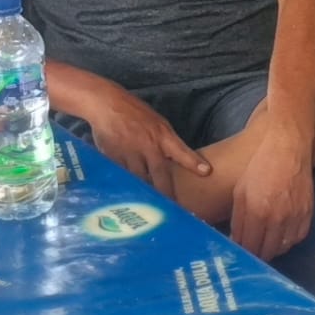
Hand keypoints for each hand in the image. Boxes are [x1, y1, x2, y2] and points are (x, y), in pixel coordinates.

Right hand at [85, 86, 209, 197]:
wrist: (107, 105)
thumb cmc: (135, 113)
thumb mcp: (157, 123)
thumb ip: (166, 142)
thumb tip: (175, 160)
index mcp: (162, 136)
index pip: (181, 151)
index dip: (193, 162)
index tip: (206, 171)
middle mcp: (148, 146)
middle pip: (159, 174)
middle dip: (166, 193)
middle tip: (173, 209)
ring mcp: (130, 153)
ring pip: (139, 179)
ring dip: (144, 193)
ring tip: (149, 209)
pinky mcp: (114, 158)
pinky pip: (122, 177)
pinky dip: (126, 186)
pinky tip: (126, 197)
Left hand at [229, 118, 313, 258]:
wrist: (288, 148)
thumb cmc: (260, 167)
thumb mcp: (240, 192)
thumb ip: (238, 220)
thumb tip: (237, 242)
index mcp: (257, 212)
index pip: (250, 247)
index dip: (244, 254)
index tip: (241, 253)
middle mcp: (278, 218)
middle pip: (268, 252)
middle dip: (258, 254)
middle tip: (253, 249)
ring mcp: (295, 216)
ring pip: (284, 247)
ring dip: (274, 248)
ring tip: (266, 243)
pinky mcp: (308, 212)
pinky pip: (298, 237)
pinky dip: (289, 240)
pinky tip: (282, 234)